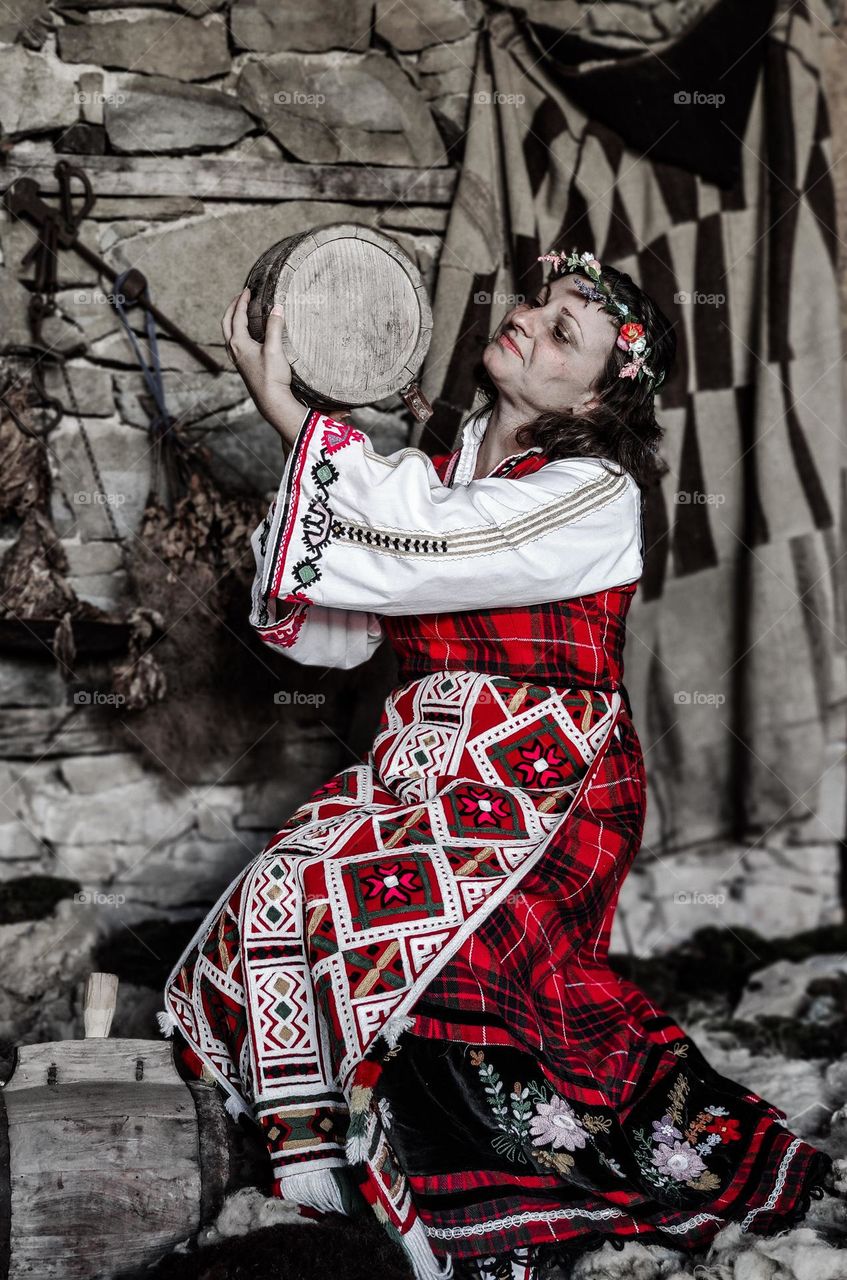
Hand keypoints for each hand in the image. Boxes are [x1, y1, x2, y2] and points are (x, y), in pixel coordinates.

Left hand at [222, 287, 300, 440]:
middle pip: (226, 323)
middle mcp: (234, 350)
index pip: (237, 316)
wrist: (272, 401)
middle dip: (232, 308)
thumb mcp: (275, 349)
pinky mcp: (243, 366)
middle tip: (240, 297)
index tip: (247, 290)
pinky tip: (248, 335)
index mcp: (238, 343)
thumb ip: (274, 327)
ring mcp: (237, 359)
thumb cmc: (272, 377)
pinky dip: (238, 332)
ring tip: (241, 312)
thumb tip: (277, 307)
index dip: (242, 301)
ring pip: (229, 334)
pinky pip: (235, 343)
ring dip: (233, 320)